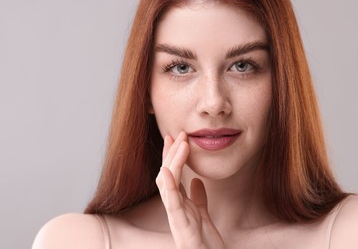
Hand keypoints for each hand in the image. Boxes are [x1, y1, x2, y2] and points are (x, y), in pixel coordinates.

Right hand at [156, 132, 225, 248]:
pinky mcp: (181, 226)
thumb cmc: (205, 242)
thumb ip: (198, 198)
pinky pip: (172, 203)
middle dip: (170, 153)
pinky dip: (168, 185)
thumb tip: (196, 181)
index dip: (172, 155)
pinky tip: (167, 169)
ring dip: (172, 162)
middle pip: (166, 174)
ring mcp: (176, 216)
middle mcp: (174, 208)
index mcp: (179, 204)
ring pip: (167, 184)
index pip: (172, 174)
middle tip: (178, 134)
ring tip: (179, 143)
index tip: (176, 137)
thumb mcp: (202, 214)